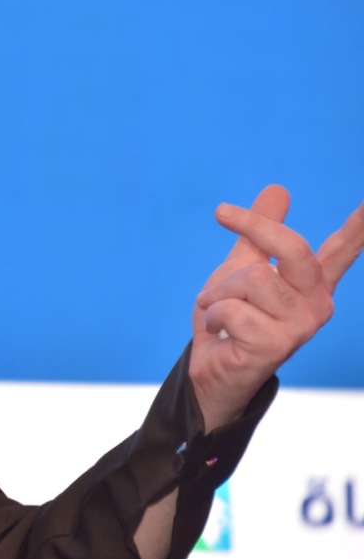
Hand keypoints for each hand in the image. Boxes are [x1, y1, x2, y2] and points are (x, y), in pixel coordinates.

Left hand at [191, 184, 363, 429]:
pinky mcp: (276, 345)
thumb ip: (258, 234)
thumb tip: (279, 188)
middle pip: (292, 247)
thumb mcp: (240, 267)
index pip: (343, 249)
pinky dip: (212, 316)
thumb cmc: (228, 319)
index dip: (360, 227)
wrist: (209, 370)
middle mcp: (317, 304)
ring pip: (252, 279)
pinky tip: (220, 334)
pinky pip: (231, 309)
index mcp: (311, 283)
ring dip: (219, 292)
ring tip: (220, 312)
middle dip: (253, 226)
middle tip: (221, 212)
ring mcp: (300, 327)